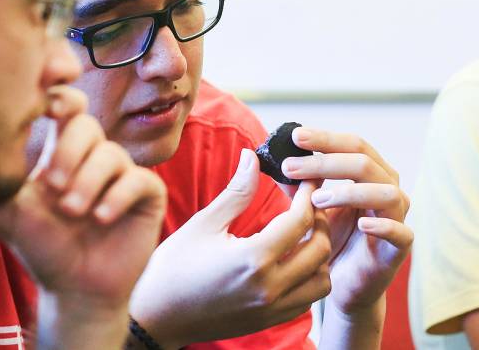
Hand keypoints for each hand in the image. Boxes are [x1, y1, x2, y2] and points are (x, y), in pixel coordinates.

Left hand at [0, 86, 166, 348]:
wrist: (73, 288)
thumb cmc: (39, 246)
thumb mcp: (3, 213)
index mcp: (61, 148)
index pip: (66, 104)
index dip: (60, 97)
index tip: (47, 108)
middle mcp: (93, 154)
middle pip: (87, 125)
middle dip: (69, 152)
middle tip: (51, 186)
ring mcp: (121, 173)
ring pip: (112, 152)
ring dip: (88, 181)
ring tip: (71, 211)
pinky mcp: (146, 195)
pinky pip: (138, 180)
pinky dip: (116, 196)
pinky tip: (99, 218)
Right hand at [129, 148, 331, 347]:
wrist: (156, 315)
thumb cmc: (173, 266)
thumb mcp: (204, 223)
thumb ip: (236, 191)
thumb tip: (252, 157)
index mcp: (253, 258)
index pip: (299, 221)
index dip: (307, 195)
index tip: (306, 179)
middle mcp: (270, 287)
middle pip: (320, 249)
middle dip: (318, 220)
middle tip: (306, 202)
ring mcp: (272, 308)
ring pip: (322, 279)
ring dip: (319, 253)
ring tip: (301, 232)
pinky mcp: (269, 321)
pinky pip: (308, 299)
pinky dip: (309, 277)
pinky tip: (291, 260)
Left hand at [280, 128, 412, 317]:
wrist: (342, 284)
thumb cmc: (328, 238)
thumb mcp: (308, 207)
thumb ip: (297, 184)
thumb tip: (267, 159)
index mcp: (369, 173)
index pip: (353, 145)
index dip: (326, 139)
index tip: (295, 137)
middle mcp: (387, 189)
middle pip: (365, 163)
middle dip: (326, 162)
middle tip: (290, 167)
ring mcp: (397, 218)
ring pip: (386, 193)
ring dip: (350, 192)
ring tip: (316, 200)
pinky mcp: (400, 249)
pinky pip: (402, 233)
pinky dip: (383, 226)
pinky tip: (361, 225)